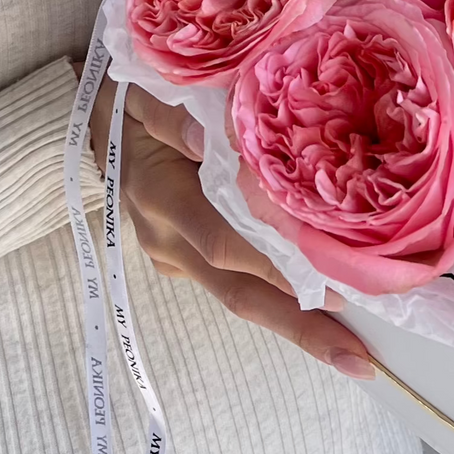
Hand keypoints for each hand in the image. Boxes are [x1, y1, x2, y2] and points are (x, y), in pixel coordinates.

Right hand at [86, 74, 374, 380]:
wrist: (94, 119)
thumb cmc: (128, 100)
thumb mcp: (144, 93)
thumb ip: (174, 116)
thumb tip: (208, 138)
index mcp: (160, 196)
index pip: (224, 242)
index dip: (277, 267)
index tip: (333, 289)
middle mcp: (167, 239)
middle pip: (239, 291)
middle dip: (300, 327)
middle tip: (359, 360)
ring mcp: (173, 256)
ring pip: (239, 295)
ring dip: (295, 324)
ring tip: (351, 353)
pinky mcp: (182, 260)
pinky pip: (234, 282)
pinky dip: (277, 296)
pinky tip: (321, 311)